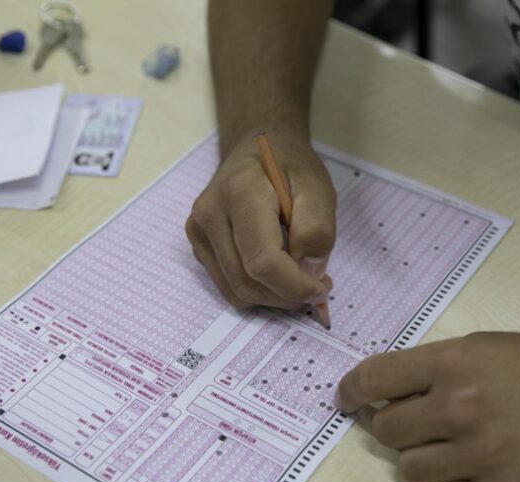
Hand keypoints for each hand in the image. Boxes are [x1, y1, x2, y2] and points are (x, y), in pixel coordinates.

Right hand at [186, 129, 335, 308]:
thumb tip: (306, 273)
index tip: (322, 289)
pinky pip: (229, 285)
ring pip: (236, 290)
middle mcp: (209, 214)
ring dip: (273, 298)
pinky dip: (258, 291)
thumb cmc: (290, 165)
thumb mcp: (318, 188)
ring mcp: (198, 231)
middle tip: (318, 287)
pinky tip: (280, 276)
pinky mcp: (199, 244)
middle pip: (247, 282)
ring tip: (301, 280)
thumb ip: (317, 230)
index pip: (262, 261)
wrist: (257, 146)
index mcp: (239, 193)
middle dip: (286, 296)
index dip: (294, 286)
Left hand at [337, 333, 519, 481]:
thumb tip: (384, 387)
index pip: (373, 379)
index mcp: (454, 362)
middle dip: (396, 428)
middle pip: (385, 432)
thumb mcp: (490, 346)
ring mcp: (483, 455)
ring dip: (422, 463)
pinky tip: (472, 479)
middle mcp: (462, 408)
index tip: (347, 400)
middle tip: (419, 426)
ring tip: (452, 452)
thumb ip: (436, 365)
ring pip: (409, 472)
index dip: (351, 391)